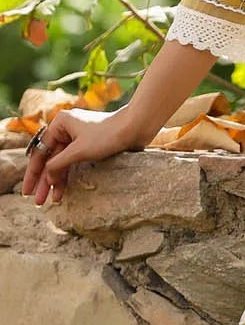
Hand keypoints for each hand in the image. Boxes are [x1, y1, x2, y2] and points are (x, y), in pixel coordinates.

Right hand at [22, 107, 140, 207]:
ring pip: (62, 162)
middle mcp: (66, 128)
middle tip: (37, 201)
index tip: (28, 191)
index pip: (41, 152)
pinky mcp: (89, 144)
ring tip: (52, 200)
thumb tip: (46, 175)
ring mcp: (77, 137)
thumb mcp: (79, 151)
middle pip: (50, 158)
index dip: (33, 173)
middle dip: (44, 181)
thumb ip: (59, 164)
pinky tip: (63, 191)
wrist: (135, 127)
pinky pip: (73, 162)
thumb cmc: (108, 134)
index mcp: (60, 123)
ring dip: (56, 181)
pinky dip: (68, 175)